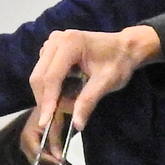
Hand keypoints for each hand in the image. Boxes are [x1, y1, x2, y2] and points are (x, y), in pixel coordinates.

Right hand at [29, 24, 159, 134]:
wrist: (124, 48)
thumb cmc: (118, 62)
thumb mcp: (106, 83)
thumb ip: (88, 102)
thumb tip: (76, 124)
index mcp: (70, 43)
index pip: (51, 77)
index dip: (48, 101)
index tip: (44, 123)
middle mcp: (56, 40)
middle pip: (39, 76)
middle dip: (47, 100)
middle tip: (64, 115)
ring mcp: (52, 42)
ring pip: (40, 76)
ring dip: (49, 94)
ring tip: (73, 101)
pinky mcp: (51, 48)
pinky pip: (44, 72)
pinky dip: (52, 87)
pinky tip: (68, 90)